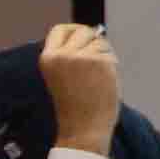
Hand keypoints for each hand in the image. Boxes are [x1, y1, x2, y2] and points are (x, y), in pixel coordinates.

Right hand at [39, 22, 120, 155]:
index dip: (74, 32)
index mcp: (48, 58)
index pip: (60, 29)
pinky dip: (112, 64)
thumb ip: (71, 54)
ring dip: (103, 55)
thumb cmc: (76, 105)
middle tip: (93, 65)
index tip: (83, 41)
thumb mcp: (63, 74)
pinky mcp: (99, 61)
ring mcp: (81, 57)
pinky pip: (110, 53)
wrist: (83, 129)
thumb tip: (95, 31)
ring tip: (97, 78)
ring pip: (99, 41)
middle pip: (83, 31)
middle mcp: (62, 55)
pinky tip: (104, 81)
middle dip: (92, 42)